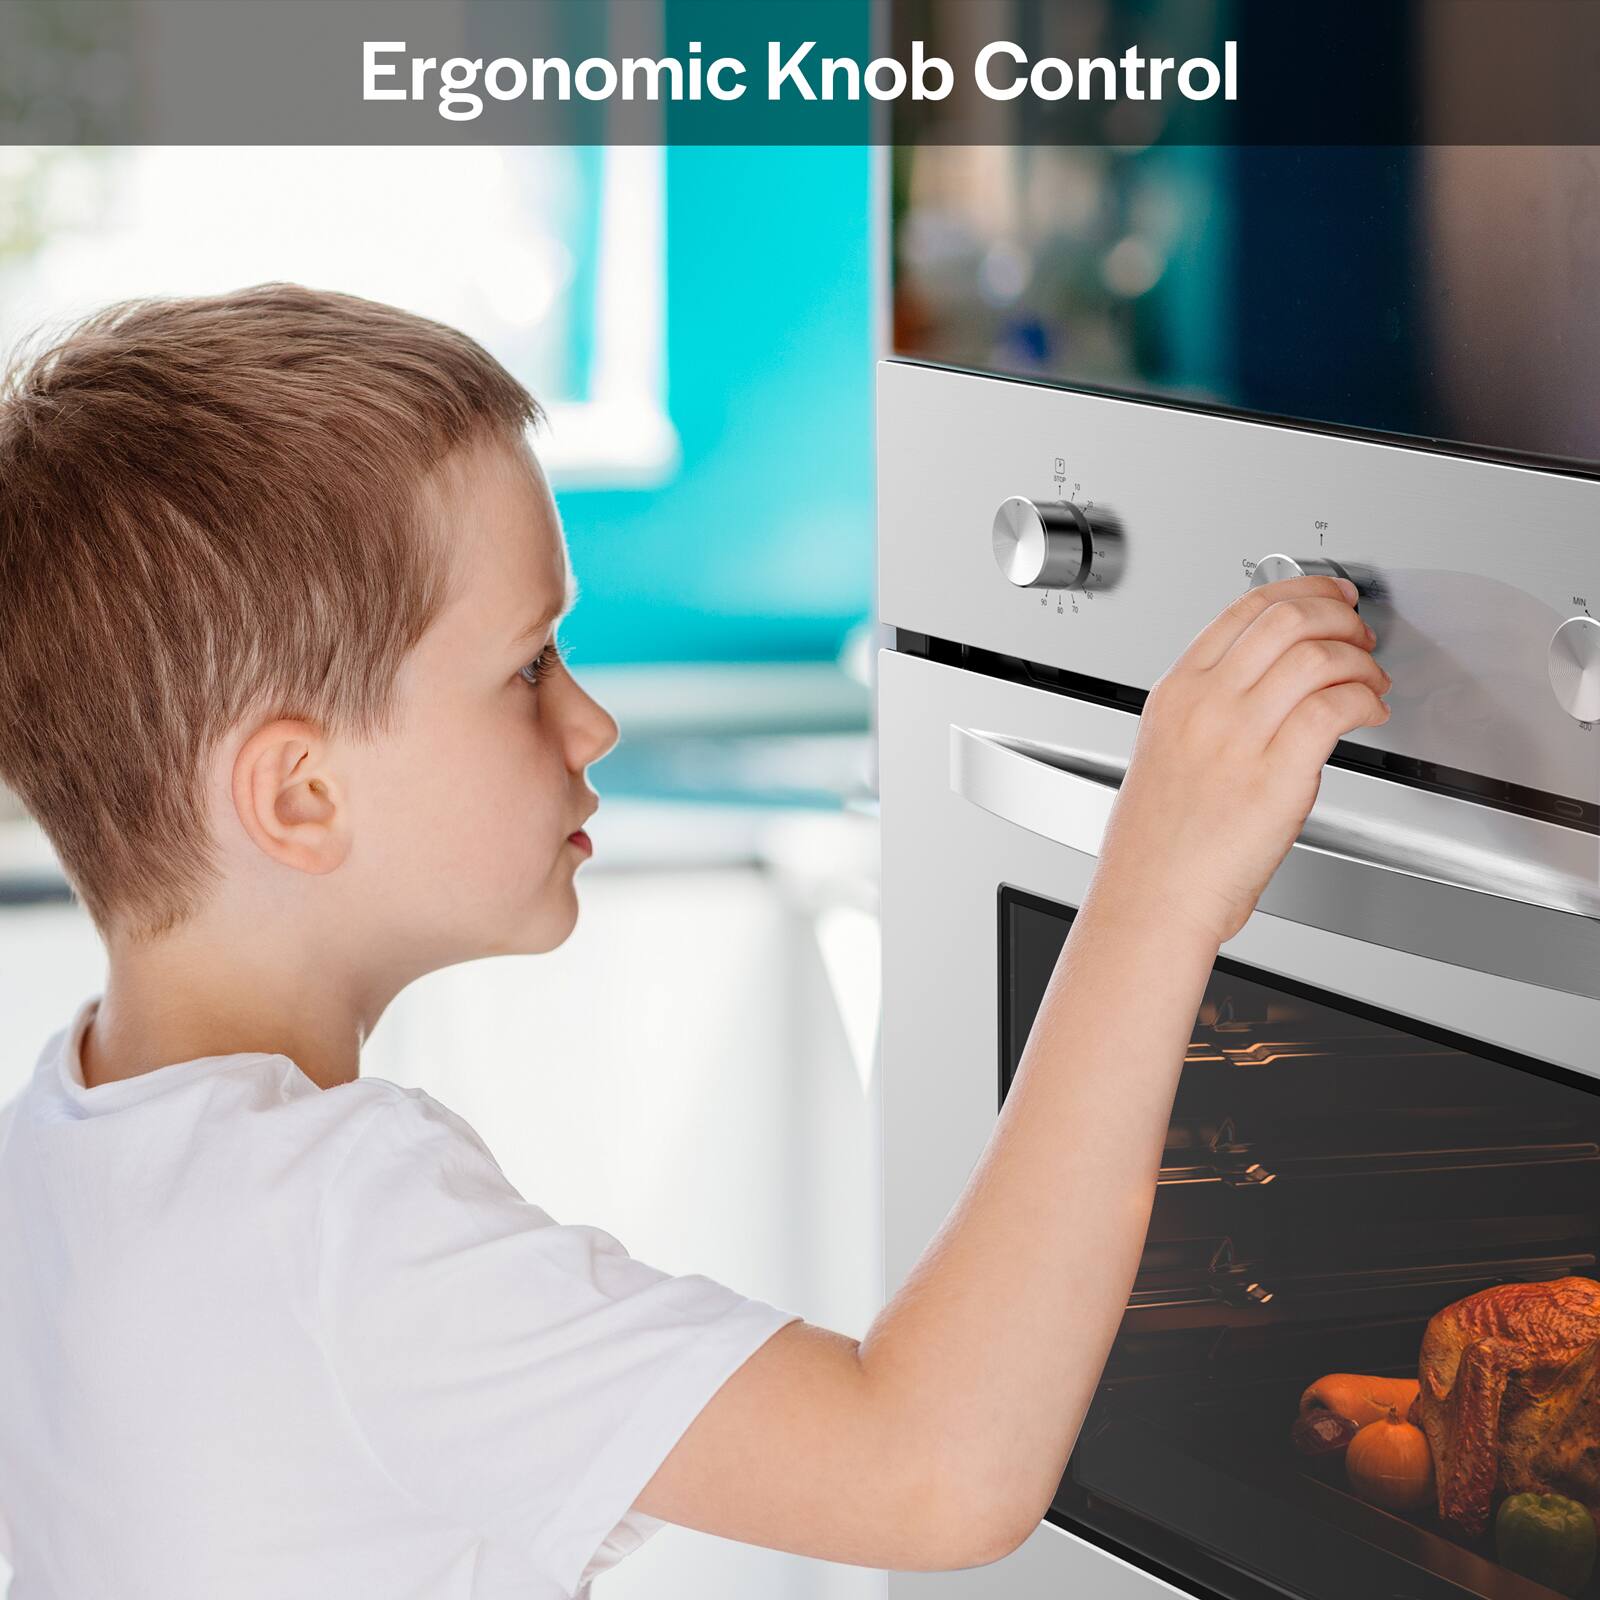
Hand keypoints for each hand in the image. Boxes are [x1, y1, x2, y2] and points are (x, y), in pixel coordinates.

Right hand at [1091, 574, 1389, 947]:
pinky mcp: (1276, 775)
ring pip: (1316, 655)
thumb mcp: (1167, 752)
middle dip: (1339, 617)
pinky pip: (1335, 707)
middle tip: (1359, 634)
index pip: (1244, 609)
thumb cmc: (1158, 844)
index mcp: (1176, 693)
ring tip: (1370, 680)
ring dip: (1359, 659)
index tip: (1328, 596)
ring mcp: (1238, 737)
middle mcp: (1204, 705)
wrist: (1151, 899)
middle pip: (1285, 619)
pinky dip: (1366, 699)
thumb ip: (1210, 712)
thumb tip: (1269, 683)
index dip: (1300, 589)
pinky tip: (1371, 712)